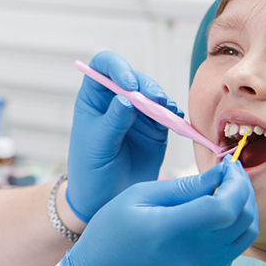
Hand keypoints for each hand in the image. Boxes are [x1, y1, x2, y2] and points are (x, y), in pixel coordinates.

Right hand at [60, 158, 257, 265]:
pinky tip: (212, 219)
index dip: (236, 182)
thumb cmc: (113, 234)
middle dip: (244, 189)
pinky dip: (232, 229)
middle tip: (230, 174)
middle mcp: (194, 259)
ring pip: (247, 235)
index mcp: (172, 232)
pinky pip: (234, 251)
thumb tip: (222, 174)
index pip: (226, 208)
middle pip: (244, 219)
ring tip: (225, 192)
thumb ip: (186, 186)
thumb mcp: (140, 196)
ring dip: (243, 208)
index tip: (228, 166)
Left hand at [66, 51, 183, 222]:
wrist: (105, 199)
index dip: (118, 67)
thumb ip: (112, 121)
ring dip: (162, 99)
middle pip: (135, 78)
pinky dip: (173, 113)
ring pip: (154, 94)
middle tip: (156, 101)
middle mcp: (117, 100)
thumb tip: (127, 98)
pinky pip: (167, 113)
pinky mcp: (155, 127)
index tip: (129, 84)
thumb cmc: (90, 171)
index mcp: (94, 98)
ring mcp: (138, 113)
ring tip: (168, 112)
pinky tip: (175, 118)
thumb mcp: (97, 145)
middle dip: (147, 86)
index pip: (104, 67)